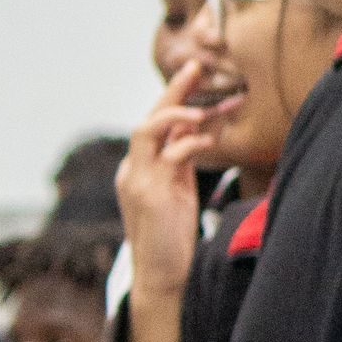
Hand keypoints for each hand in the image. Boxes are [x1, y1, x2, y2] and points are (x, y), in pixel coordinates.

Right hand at [117, 62, 221, 341]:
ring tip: (202, 106)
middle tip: (198, 66)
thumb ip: (183, 162)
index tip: (200, 77)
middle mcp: (133, 169)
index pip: (156, 123)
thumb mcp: (179, 191)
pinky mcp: (149, 194)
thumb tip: (201, 131)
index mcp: (140, 167)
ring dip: (176, 112)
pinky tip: (207, 139)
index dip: (177, 99)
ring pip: (148, 129)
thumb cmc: (174, 236)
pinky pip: (168, 156)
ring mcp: (138, 180)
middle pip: (150, 117)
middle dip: (174, 90)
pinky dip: (188, 143)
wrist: (161, 276)